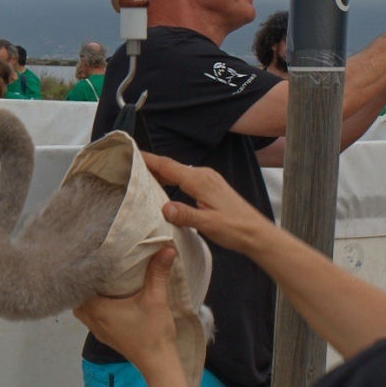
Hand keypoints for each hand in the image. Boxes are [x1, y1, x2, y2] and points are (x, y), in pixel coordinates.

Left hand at [73, 248, 179, 376]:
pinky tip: (110, 300)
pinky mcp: (108, 337)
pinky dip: (96, 308)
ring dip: (89, 297)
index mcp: (98, 310)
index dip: (80, 274)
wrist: (158, 363)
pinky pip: (93, 318)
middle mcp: (93, 321)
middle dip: (83, 285)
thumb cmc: (153, 333)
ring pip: (84, 310)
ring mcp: (99, 331)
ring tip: (101, 282)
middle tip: (94, 269)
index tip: (87, 260)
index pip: (78, 288)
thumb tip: (166, 248)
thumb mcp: (156, 299)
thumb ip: (158, 273)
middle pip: (77, 299)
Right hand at [143, 152, 274, 257]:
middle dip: (150, 165)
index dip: (148, 159)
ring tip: (141, 176)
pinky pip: (186, 177)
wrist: (256, 233)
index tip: (130, 153)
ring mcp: (208, 179)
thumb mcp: (208, 225)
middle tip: (128, 166)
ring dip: (160, 172)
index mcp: (200, 181)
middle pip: (171, 166)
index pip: (168, 166)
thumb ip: (186, 215)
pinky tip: (164, 187)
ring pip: (178, 172)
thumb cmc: (236, 229)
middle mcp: (204, 175)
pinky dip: (171, 179)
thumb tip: (164, 208)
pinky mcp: (211, 186)